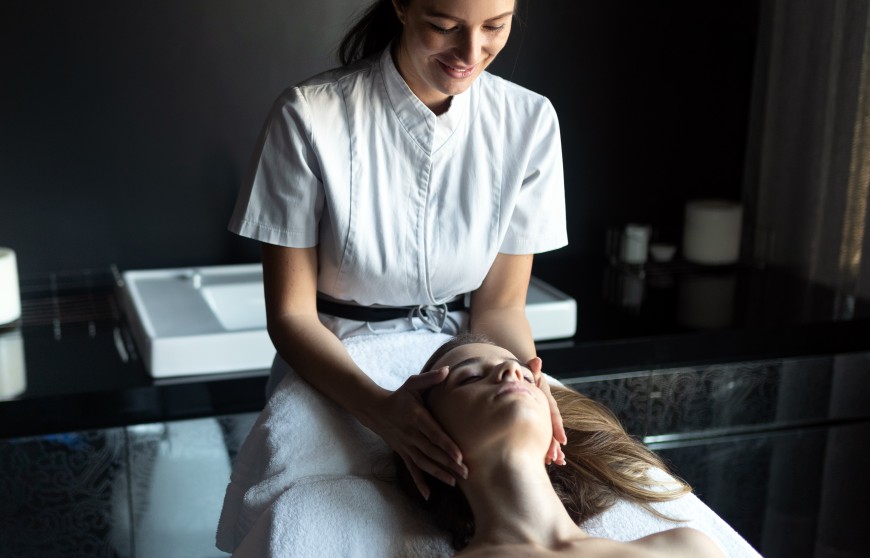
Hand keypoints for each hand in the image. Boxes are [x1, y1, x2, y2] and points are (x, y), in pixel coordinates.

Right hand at [368, 366, 466, 499]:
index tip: (459, 455)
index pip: (434, 434)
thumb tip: (447, 370)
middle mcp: (411, 434)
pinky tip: (429, 496)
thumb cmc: (400, 396)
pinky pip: (412, 470)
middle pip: (432, 451)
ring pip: (424, 463)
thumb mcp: (412, 383)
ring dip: (439, 473)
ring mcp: (406, 446)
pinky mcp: (403, 453)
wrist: (376, 410)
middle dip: (449, 463)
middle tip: (467, 472)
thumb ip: (430, 378)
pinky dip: (419, 483)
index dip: (446, 445)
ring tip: (455, 482)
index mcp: (417, 418)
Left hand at [527, 356, 566, 464]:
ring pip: (544, 433)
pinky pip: (536, 435)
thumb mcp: (523, 370)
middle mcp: (543, 406)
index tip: (562, 440)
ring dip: (550, 448)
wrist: (512, 376)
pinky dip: (541, 447)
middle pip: (549, 426)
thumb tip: (537, 361)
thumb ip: (530, 369)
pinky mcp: (531, 421)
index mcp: (542, 396)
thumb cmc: (517, 374)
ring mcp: (537, 414)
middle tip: (556, 458)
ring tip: (554, 462)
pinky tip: (544, 460)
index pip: (551, 412)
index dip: (556, 426)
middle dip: (554, 443)